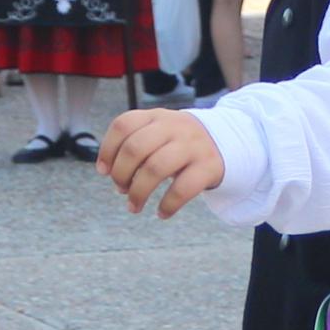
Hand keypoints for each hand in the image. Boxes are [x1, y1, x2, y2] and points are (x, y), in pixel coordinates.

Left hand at [97, 107, 224, 216]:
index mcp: (156, 116)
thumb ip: (134, 147)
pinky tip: (161, 213)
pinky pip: (183, 189)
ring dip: (138, 192)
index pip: (123, 125)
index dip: (107, 149)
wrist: (226, 142)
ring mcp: (193, 145)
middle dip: (121, 174)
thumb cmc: (179, 144)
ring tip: (134, 206)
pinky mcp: (209, 166)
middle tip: (121, 190)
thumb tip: (114, 177)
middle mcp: (174, 126)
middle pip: (135, 148)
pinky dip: (168, 205)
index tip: (103, 171)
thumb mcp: (158, 134)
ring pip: (155, 168)